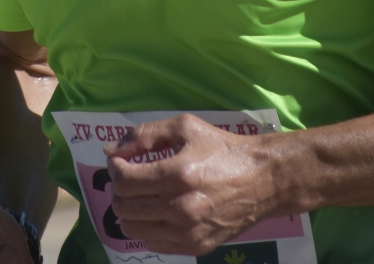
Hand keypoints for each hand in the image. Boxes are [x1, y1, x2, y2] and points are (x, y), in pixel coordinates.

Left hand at [105, 114, 280, 254]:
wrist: (262, 180)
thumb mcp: (185, 127)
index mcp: (179, 174)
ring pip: (132, 228)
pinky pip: (152, 242)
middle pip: (123, 206)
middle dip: (118, 189)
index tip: (120, 161)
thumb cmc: (222, 149)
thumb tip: (111, 150)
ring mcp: (188, 232)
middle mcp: (181, 207)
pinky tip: (155, 211)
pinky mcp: (195, 246)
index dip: (115, 169)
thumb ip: (145, 135)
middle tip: (128, 177)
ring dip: (128, 210)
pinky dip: (145, 227)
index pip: (124, 181)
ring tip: (140, 196)